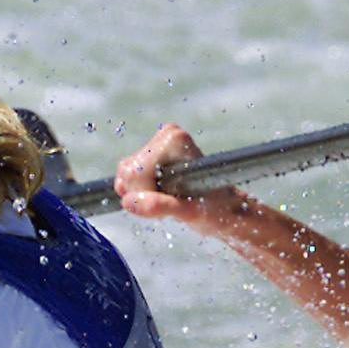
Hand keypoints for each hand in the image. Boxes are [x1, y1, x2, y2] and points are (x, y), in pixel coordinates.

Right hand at [113, 123, 242, 229]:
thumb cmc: (214, 210)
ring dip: (142, 196)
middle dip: (143, 194)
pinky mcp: (150, 155)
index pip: (135, 172)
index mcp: (174, 139)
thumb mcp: (190, 212)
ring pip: (124, 176)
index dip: (147, 194)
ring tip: (169, 200)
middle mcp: (165, 135)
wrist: (224, 209)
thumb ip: (161, 206)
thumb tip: (129, 202)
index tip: (172, 200)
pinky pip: (126, 178)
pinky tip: (162, 196)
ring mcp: (157, 144)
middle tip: (171, 202)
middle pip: (126, 172)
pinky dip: (140, 193)